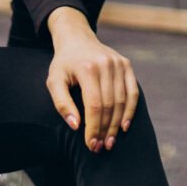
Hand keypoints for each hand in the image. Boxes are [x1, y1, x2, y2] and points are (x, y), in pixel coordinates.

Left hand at [45, 9, 138, 150]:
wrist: (77, 38)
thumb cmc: (63, 64)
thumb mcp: (54, 81)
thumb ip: (62, 103)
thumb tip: (76, 125)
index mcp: (87, 68)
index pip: (94, 105)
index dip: (93, 128)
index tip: (90, 145)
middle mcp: (105, 64)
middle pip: (109, 105)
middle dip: (105, 130)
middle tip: (100, 147)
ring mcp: (118, 64)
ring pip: (122, 101)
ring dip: (116, 125)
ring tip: (110, 142)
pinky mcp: (126, 65)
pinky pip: (132, 92)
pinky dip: (130, 111)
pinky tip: (124, 126)